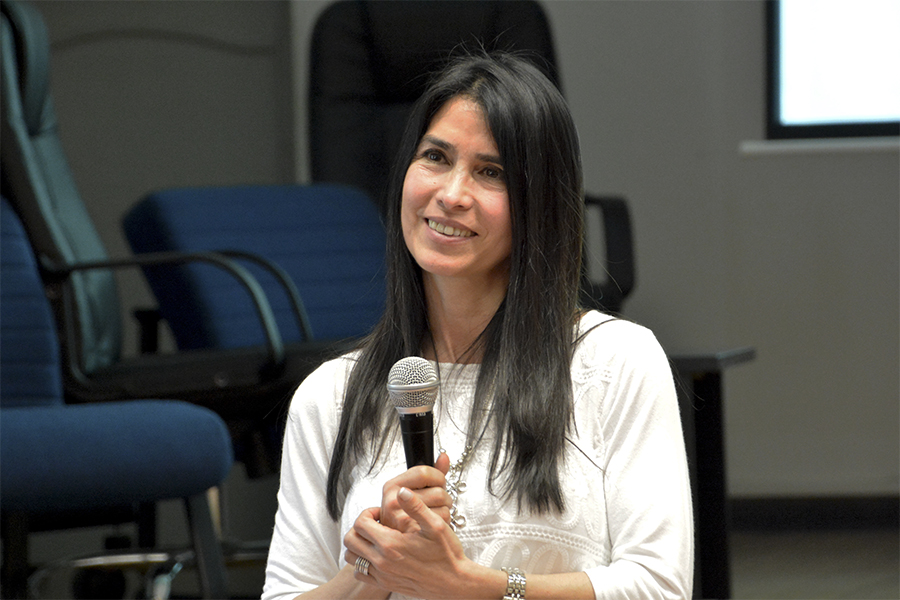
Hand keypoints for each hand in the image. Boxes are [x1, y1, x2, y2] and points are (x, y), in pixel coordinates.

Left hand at [345, 485, 473, 598]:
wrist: (454, 582)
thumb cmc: (446, 555)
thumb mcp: (435, 525)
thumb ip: (416, 506)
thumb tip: (401, 491)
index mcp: (391, 545)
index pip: (360, 523)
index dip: (367, 513)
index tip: (379, 512)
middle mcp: (382, 562)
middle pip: (351, 540)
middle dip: (359, 527)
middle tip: (374, 523)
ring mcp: (382, 575)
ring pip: (352, 558)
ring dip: (359, 544)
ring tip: (375, 537)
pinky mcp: (386, 584)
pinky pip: (361, 573)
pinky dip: (362, 562)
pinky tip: (378, 554)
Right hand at [380, 452, 451, 531]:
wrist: (397, 545)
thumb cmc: (403, 516)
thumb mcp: (410, 491)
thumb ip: (430, 473)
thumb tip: (444, 457)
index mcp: (392, 486)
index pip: (423, 472)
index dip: (438, 477)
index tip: (439, 483)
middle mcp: (394, 501)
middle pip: (438, 491)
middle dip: (444, 497)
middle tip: (437, 502)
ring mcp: (402, 517)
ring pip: (443, 506)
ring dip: (445, 510)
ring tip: (435, 513)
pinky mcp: (414, 531)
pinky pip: (442, 520)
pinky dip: (444, 522)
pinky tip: (434, 523)